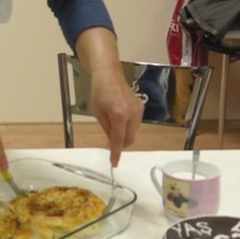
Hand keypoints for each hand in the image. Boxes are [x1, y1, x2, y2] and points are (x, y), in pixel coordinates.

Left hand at [74, 28, 142, 166]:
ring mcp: (138, 111)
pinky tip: (120, 120)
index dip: (116, 153)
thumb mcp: (98, 113)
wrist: (109, 75)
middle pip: (129, 139)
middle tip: (110, 145)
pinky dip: (128, 128)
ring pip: (133, 133)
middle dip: (120, 145)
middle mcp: (132, 114)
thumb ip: (107, 129)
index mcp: (119, 115)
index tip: (114, 163)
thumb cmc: (100, 92)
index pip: (118, 140)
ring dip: (124, 136)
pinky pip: (136, 125)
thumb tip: (112, 142)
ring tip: (113, 126)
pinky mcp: (141, 108)